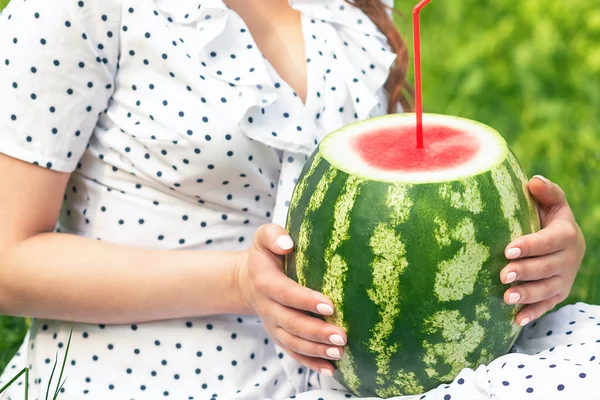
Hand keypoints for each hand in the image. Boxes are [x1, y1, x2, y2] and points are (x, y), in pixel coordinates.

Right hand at [234, 224, 346, 375]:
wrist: (248, 280)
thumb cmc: (265, 255)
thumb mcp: (263, 238)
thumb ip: (273, 235)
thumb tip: (288, 243)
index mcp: (266, 283)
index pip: (287, 294)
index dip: (306, 301)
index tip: (330, 306)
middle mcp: (268, 308)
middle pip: (292, 324)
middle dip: (317, 332)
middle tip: (342, 336)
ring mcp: (274, 326)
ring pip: (294, 343)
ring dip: (317, 350)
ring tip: (340, 352)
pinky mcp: (280, 336)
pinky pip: (294, 354)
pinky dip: (311, 363)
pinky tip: (331, 369)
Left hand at [500, 175, 585, 325]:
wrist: (564, 241)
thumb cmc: (548, 218)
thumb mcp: (551, 203)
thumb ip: (546, 192)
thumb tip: (533, 181)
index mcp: (566, 235)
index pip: (548, 242)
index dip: (529, 246)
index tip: (508, 249)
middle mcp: (569, 259)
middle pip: (546, 268)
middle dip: (524, 272)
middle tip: (502, 275)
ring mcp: (564, 279)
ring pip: (546, 290)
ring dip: (527, 295)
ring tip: (506, 297)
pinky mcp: (558, 294)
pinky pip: (547, 306)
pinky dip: (532, 313)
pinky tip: (516, 320)